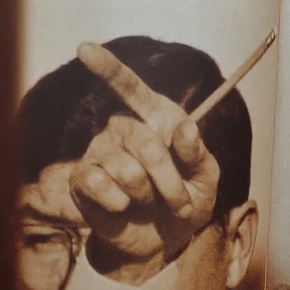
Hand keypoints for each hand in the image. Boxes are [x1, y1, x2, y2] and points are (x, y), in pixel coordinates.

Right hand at [69, 43, 220, 260]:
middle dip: (170, 180)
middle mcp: (122, 129)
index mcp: (154, 118)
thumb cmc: (186, 200)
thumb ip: (198, 154)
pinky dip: (119, 203)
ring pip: (127, 170)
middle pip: (146, 142)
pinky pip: (98, 184)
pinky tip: (122, 207)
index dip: (108, 67)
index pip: (129, 87)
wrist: (164, 241)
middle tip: (180, 202)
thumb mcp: (206, 178)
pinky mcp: (83, 181)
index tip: (84, 48)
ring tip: (150, 204)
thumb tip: (185, 127)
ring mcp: (100, 153)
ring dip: (149, 196)